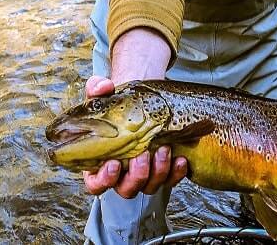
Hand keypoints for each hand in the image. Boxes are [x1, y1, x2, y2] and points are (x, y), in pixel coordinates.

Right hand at [82, 75, 187, 196]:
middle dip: (137, 175)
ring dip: (158, 172)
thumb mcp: (103, 94)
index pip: (96, 184)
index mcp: (100, 162)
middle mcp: (122, 174)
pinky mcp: (163, 170)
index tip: (114, 164)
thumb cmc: (117, 105)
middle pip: (126, 188)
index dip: (103, 180)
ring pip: (150, 186)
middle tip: (143, 155)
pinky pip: (170, 180)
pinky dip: (176, 173)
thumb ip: (97, 89)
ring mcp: (144, 174)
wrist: (140, 103)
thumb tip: (103, 86)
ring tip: (164, 149)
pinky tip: (180, 159)